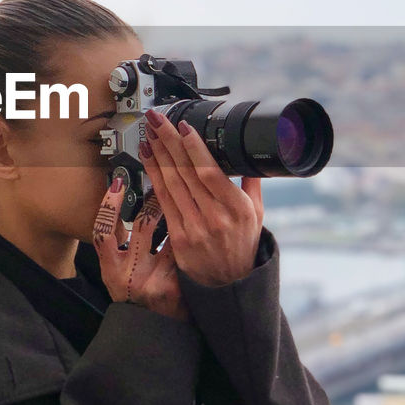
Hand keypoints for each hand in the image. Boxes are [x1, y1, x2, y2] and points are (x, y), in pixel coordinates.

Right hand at [92, 178, 188, 320]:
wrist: (153, 330)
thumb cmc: (135, 293)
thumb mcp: (116, 272)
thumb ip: (120, 243)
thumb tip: (124, 201)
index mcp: (111, 268)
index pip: (104, 231)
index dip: (109, 206)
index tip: (119, 182)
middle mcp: (129, 275)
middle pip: (142, 225)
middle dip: (156, 199)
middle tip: (165, 180)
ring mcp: (153, 281)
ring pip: (170, 236)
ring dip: (181, 215)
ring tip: (187, 196)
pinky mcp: (175, 288)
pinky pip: (185, 253)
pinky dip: (192, 237)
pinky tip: (201, 225)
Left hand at [140, 110, 263, 287]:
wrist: (230, 284)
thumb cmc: (244, 246)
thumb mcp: (258, 214)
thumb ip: (252, 183)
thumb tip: (249, 156)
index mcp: (237, 208)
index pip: (210, 172)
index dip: (193, 147)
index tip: (183, 126)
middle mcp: (214, 217)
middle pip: (185, 172)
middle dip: (168, 141)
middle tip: (156, 119)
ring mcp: (194, 228)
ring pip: (170, 184)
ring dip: (157, 155)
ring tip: (148, 133)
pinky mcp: (177, 236)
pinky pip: (162, 201)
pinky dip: (153, 177)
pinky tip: (147, 159)